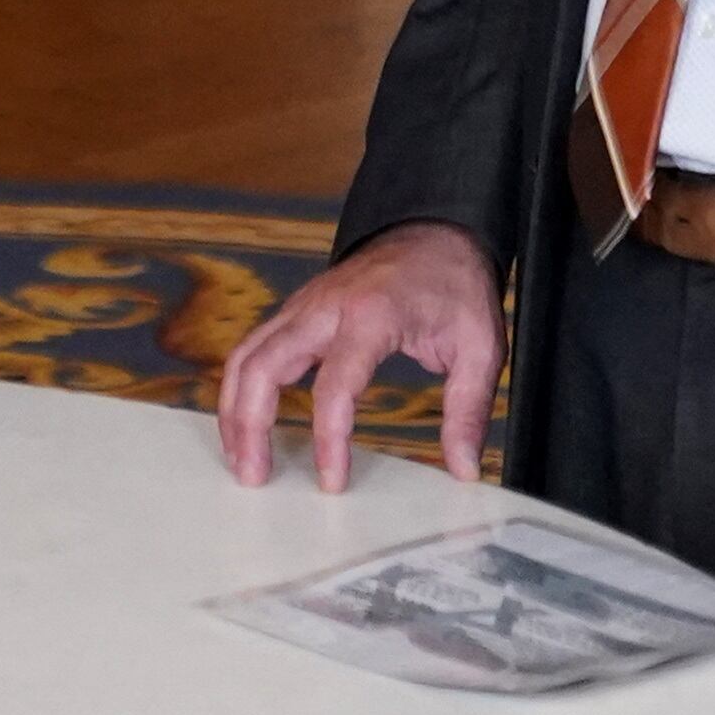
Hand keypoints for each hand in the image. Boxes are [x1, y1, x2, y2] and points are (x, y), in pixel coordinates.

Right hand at [216, 221, 502, 492]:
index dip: (328, 438)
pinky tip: (246, 421)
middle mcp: (324, 308)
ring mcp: (303, 306)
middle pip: (263, 365)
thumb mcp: (481, 347)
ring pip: (246, 355)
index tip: (331, 481)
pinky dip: (240, 387)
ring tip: (240, 458)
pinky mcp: (296, 312)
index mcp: (371, 315)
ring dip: (234, 408)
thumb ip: (468, 409)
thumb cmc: (454, 286)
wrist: (433, 233)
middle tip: (254, 476)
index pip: (334, 385)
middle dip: (250, 424)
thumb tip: (463, 467)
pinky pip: (253, 348)